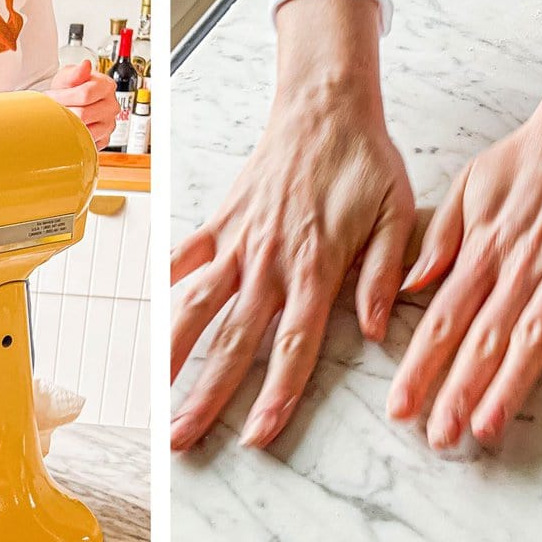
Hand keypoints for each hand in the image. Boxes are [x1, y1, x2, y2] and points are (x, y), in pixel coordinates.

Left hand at [50, 59, 116, 149]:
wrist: (73, 103)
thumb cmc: (71, 88)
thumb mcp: (68, 75)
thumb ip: (75, 72)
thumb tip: (85, 65)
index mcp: (107, 86)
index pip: (85, 94)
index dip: (64, 97)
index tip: (51, 97)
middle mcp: (112, 106)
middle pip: (84, 114)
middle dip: (64, 111)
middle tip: (52, 108)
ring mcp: (109, 125)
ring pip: (85, 131)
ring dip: (68, 125)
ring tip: (60, 117)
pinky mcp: (104, 140)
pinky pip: (87, 142)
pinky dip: (75, 136)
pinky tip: (70, 127)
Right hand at [171, 0, 413, 450]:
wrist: (327, 101)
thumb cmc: (366, 160)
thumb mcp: (397, 214)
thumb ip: (382, 273)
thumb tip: (373, 328)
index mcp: (314, 269)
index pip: (292, 348)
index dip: (273, 397)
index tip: (255, 437)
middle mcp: (269, 263)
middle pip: (232, 343)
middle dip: (205, 397)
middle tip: (181, 440)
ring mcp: (239, 244)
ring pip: (197, 308)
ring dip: (172, 356)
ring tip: (152, 397)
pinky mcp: (221, 222)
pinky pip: (184, 257)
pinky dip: (162, 285)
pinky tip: (144, 320)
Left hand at [389, 9, 541, 448]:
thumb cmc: (524, 159)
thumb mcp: (466, 186)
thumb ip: (438, 240)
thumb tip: (409, 285)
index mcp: (481, 252)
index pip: (441, 321)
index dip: (419, 367)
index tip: (400, 408)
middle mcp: (518, 268)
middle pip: (482, 340)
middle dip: (457, 392)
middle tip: (439, 437)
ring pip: (533, 336)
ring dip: (511, 384)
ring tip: (488, 426)